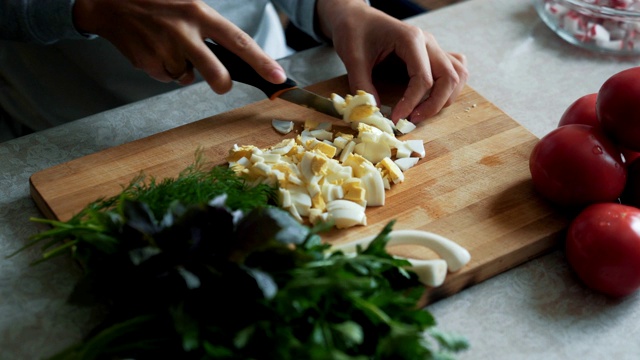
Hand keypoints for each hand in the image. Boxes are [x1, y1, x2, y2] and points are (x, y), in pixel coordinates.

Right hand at [72, 0, 285, 91]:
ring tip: (168, 45)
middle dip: (221, 84)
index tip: (279, 77)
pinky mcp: (147, 63)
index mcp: (199, 13)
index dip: (261, 61)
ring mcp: (164, 49)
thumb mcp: (187, 3)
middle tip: (221, 82)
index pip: (239, 41)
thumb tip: (234, 54)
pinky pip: (166, 77)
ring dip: (183, 68)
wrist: (108, 1)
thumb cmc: (155, 2)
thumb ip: (209, 27)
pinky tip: (153, 49)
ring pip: (187, 77)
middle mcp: (184, 32)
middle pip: (216, 73)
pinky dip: (163, 69)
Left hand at [317, 0, 467, 123]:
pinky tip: (433, 97)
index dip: (412, 103)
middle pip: (448, 78)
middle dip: (434, 105)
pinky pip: (455, 68)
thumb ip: (362, 85)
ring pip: (458, 74)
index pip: (423, 79)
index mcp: (410, 39)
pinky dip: (450, 86)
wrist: (356, 17)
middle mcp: (428, 42)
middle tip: (412, 120)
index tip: (397, 119)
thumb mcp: (352, 58)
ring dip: (446, 97)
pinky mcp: (431, 53)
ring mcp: (432, 47)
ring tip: (422, 112)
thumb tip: (373, 113)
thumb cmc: (354, 31)